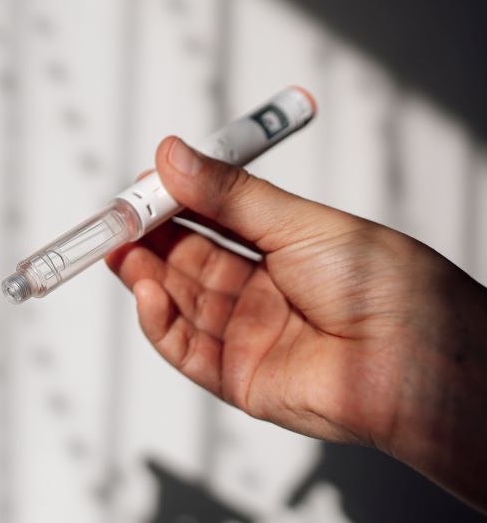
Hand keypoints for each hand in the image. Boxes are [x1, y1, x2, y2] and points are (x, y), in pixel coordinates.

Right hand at [106, 137, 486, 510]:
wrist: (417, 361)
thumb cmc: (381, 285)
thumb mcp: (298, 223)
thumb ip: (228, 195)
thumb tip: (173, 155)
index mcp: (282, 248)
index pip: (212, 221)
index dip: (174, 203)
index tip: (141, 185)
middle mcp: (262, 291)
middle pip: (187, 262)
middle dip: (148, 240)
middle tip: (115, 220)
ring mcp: (248, 335)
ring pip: (180, 303)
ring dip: (145, 277)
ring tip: (120, 251)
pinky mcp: (238, 378)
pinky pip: (186, 349)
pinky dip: (158, 322)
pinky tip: (144, 293)